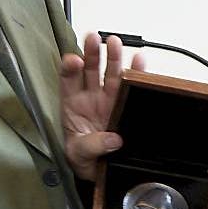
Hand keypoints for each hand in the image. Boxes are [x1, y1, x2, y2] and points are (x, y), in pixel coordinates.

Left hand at [59, 33, 146, 180]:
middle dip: (91, 53)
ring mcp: (109, 99)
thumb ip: (91, 146)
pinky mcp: (126, 104)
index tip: (73, 60)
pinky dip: (137, 73)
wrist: (103, 170)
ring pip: (111, 73)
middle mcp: (91, 97)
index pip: (68, 80)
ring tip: (115, 42)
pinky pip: (133, 85)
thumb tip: (112, 139)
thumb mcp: (80, 155)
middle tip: (94, 38)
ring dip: (113, 57)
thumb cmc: (85, 160)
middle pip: (90, 69)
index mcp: (73, 105)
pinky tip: (139, 60)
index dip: (69, 68)